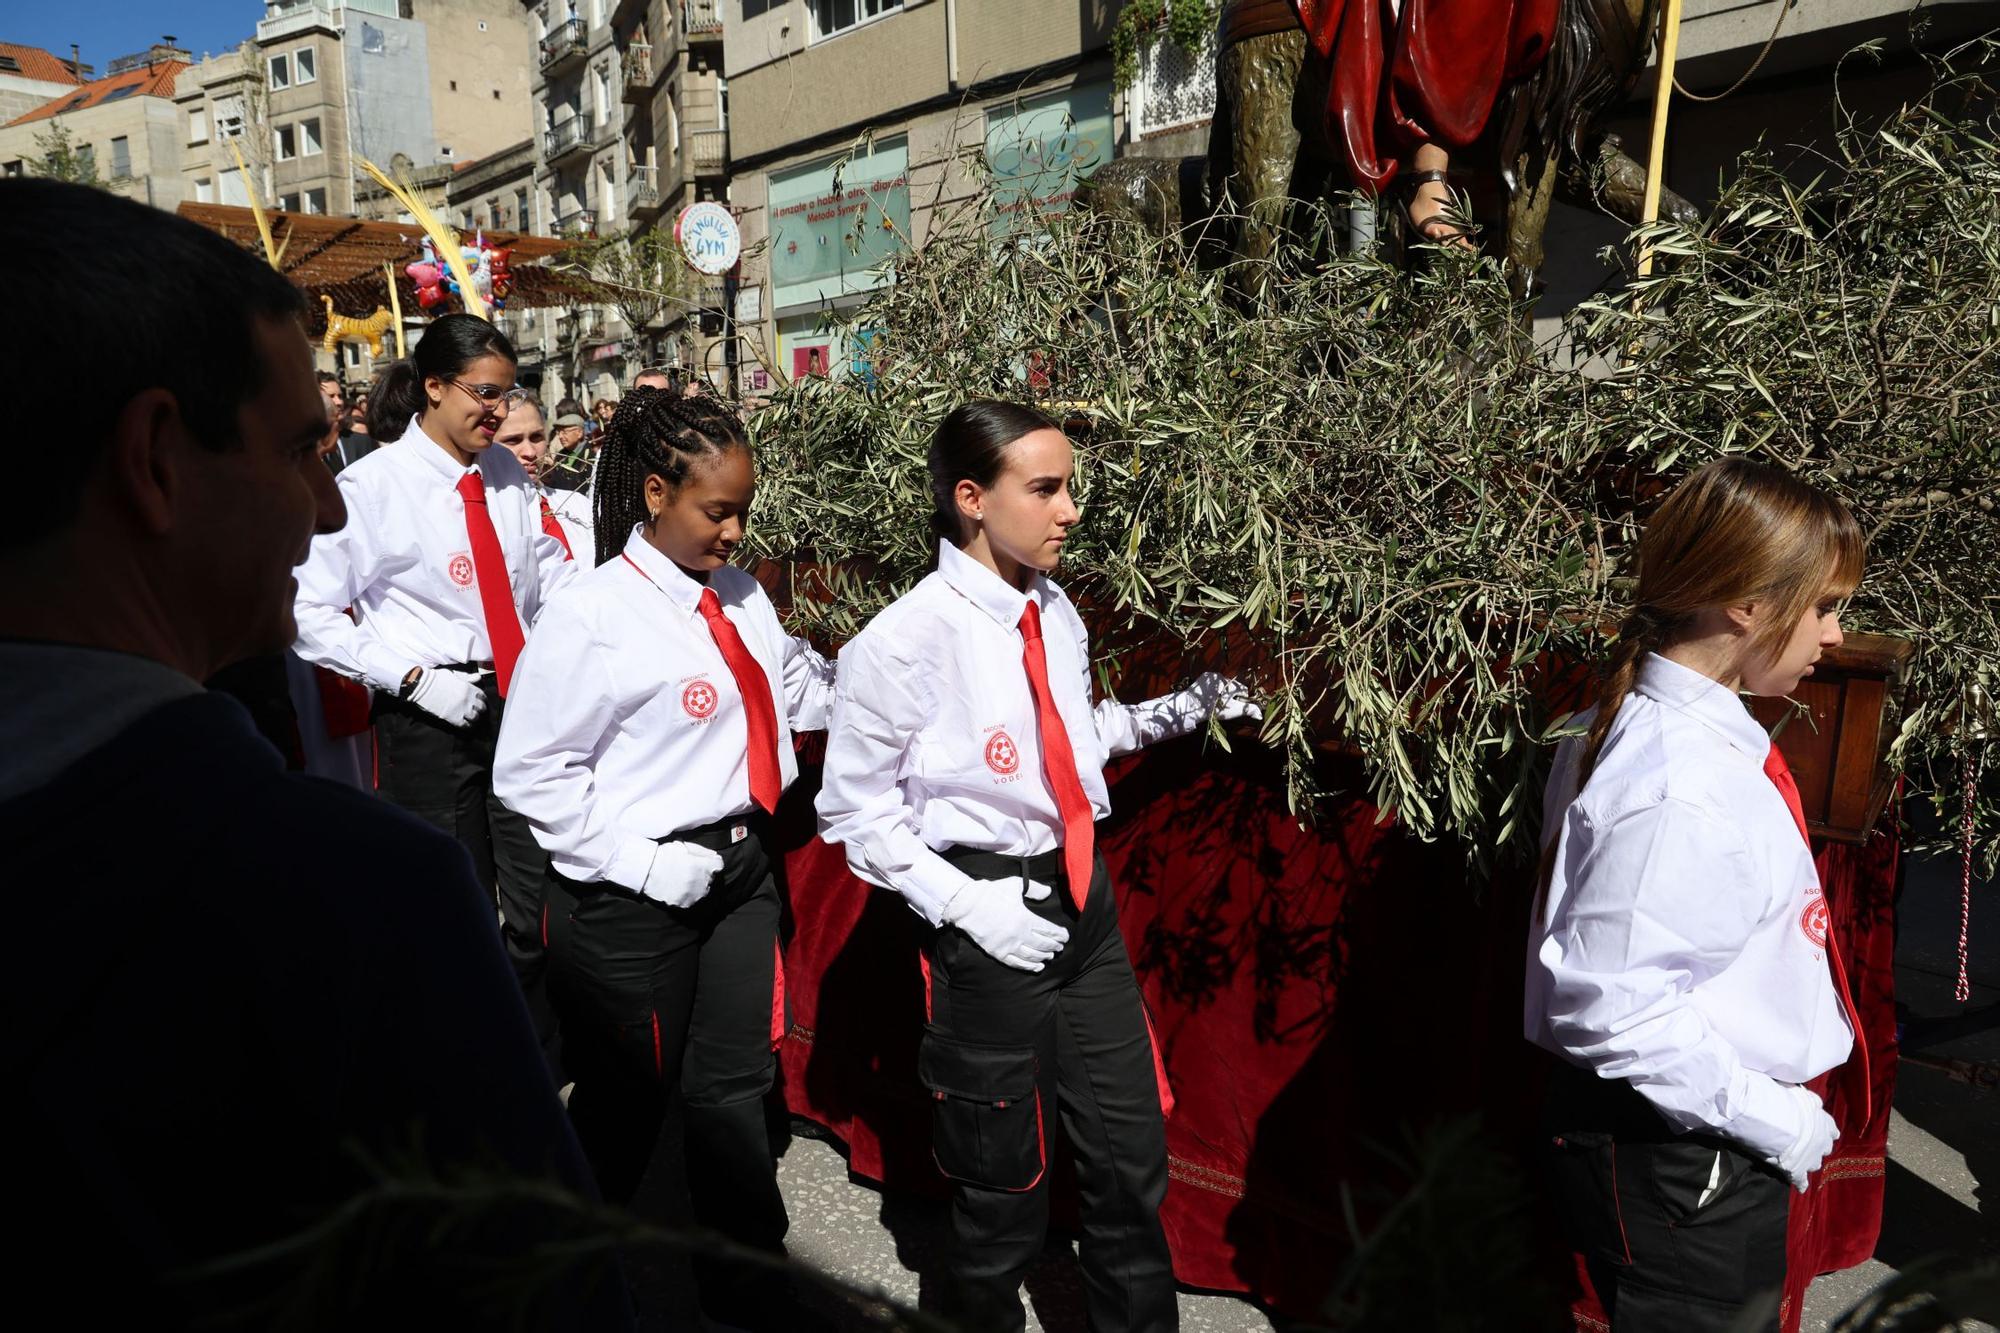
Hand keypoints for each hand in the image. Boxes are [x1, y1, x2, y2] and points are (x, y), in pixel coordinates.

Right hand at [407, 667, 485, 727]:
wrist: (422, 686)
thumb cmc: (436, 678)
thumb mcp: (454, 675)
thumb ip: (467, 678)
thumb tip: (478, 677)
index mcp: (469, 688)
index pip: (482, 696)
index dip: (481, 700)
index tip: (478, 702)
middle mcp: (468, 699)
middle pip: (481, 708)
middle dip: (479, 710)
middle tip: (475, 711)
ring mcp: (462, 709)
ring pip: (475, 718)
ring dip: (473, 718)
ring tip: (469, 718)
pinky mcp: (453, 718)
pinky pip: (465, 725)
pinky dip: (466, 726)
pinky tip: (464, 724)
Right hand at [639, 841, 724, 908]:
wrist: (646, 870)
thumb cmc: (664, 855)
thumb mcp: (684, 846)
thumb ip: (703, 851)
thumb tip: (714, 856)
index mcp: (704, 867)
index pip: (718, 865)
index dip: (711, 862)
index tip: (704, 862)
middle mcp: (702, 883)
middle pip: (711, 879)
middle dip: (704, 874)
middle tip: (689, 871)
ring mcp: (694, 895)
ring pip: (702, 891)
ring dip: (696, 886)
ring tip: (682, 881)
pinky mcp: (684, 904)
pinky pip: (691, 900)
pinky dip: (687, 896)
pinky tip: (677, 889)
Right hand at [944, 879, 1068, 971]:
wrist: (967, 905)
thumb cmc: (992, 893)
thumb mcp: (1015, 885)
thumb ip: (1034, 889)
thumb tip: (1048, 893)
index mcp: (1025, 919)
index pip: (1048, 930)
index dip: (1059, 935)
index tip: (1065, 936)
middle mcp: (1019, 935)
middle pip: (1043, 945)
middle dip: (1054, 946)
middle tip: (1060, 947)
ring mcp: (1008, 946)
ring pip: (1032, 956)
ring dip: (1044, 957)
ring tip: (1050, 956)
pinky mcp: (998, 953)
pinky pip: (1017, 963)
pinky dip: (1029, 966)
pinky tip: (1038, 967)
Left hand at [1191, 671, 1262, 723]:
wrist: (1191, 708)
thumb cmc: (1213, 710)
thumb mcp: (1232, 711)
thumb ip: (1248, 710)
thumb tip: (1261, 715)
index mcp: (1229, 683)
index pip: (1242, 689)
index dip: (1240, 699)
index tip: (1233, 706)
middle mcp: (1220, 676)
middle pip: (1232, 687)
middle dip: (1230, 696)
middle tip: (1223, 706)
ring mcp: (1210, 676)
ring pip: (1222, 685)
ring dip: (1222, 693)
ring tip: (1215, 703)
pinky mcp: (1202, 678)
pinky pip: (1213, 683)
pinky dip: (1214, 690)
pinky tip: (1209, 698)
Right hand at [1776, 1086, 1837, 1191]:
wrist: (1776, 1121)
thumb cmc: (1786, 1102)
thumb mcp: (1801, 1094)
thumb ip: (1810, 1101)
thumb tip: (1814, 1102)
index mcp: (1824, 1124)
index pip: (1831, 1129)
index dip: (1826, 1130)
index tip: (1823, 1130)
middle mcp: (1822, 1143)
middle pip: (1824, 1148)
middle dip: (1817, 1147)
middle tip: (1805, 1142)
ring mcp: (1811, 1159)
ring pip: (1814, 1163)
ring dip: (1808, 1161)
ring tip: (1798, 1158)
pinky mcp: (1797, 1171)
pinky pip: (1801, 1181)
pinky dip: (1800, 1183)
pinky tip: (1800, 1186)